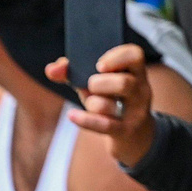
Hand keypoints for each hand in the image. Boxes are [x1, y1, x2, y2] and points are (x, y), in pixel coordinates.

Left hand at [51, 45, 155, 167]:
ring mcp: (135, 112)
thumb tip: (51, 69)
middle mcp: (140, 90)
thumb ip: (72, 73)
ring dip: (92, 103)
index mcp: (135, 72)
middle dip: (99, 84)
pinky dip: (85, 120)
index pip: (135, 55)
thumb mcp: (94, 85)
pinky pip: (105, 125)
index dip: (117, 56)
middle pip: (124, 83)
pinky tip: (72, 115)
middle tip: (91, 85)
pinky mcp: (125, 131)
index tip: (98, 65)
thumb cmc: (111, 102)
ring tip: (91, 102)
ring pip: (110, 105)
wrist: (132, 135)